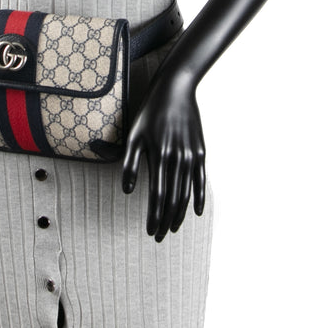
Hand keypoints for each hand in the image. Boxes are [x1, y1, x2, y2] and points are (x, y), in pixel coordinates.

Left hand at [121, 76, 206, 241]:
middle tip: (160, 237)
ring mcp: (190, 156)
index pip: (156, 196)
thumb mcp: (134, 134)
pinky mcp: (200, 152)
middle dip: (166, 221)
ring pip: (186, 193)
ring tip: (173, 228)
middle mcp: (176, 158)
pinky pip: (200, 180)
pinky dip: (199, 198)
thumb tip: (127, 191)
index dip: (154, 216)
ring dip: (180, 214)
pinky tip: (195, 212)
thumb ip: (129, 163)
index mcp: (158, 155)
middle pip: (172, 199)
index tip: (150, 231)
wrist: (175, 89)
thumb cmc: (149, 112)